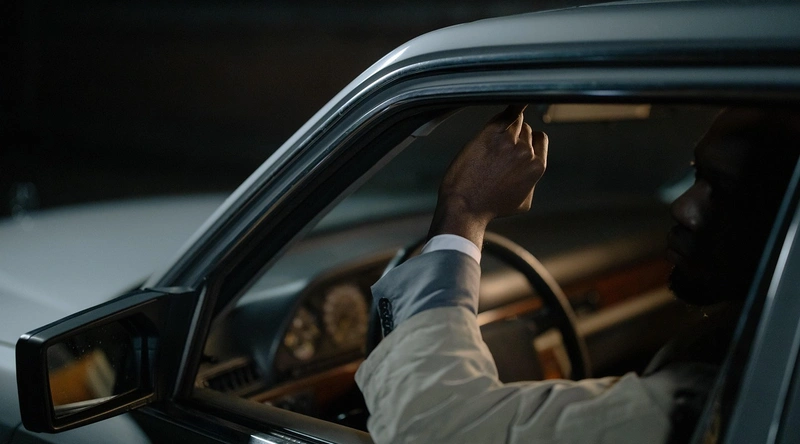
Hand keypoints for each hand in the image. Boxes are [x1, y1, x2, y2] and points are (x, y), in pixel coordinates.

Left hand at [428, 104, 547, 247]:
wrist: (465, 207)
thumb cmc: (491, 208)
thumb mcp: (523, 202)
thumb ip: (531, 182)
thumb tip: (531, 171)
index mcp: (537, 167)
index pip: (540, 139)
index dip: (527, 140)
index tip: (516, 143)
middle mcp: (526, 152)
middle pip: (525, 130)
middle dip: (513, 135)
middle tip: (496, 148)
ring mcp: (508, 141)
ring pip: (514, 120)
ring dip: (506, 124)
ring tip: (492, 137)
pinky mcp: (489, 134)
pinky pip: (505, 113)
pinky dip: (512, 104)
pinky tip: (512, 93)